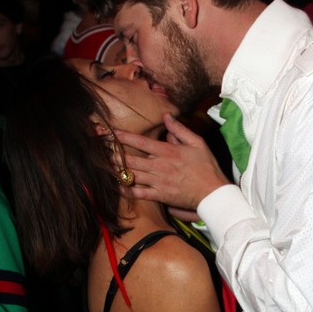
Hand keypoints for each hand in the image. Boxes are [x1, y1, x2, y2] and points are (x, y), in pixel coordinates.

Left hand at [114, 116, 231, 210]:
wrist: (213, 193)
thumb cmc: (207, 167)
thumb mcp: (197, 143)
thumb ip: (180, 129)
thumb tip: (166, 116)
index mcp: (167, 151)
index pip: (140, 141)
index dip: (122, 137)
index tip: (109, 132)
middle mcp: (159, 165)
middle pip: (130, 159)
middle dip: (113, 154)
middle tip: (99, 150)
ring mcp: (158, 181)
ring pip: (131, 174)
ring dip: (116, 170)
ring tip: (103, 165)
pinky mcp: (159, 195)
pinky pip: (138, 193)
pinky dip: (126, 190)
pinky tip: (116, 186)